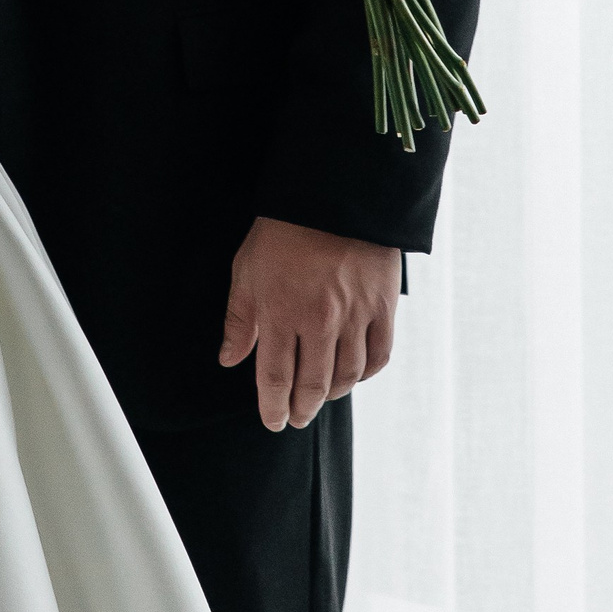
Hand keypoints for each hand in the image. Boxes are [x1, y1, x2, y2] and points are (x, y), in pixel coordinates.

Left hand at [219, 219, 400, 430]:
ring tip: (321, 398)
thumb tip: (229, 358)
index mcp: (280, 312)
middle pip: (312, 385)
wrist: (334, 190)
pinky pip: (379, 355)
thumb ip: (239, 318)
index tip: (273, 420)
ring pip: (345, 375)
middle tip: (296, 418)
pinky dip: (365, 373)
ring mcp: (355, 315)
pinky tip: (354, 375)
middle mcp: (319, 321)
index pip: (275, 378)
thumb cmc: (283, 228)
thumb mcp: (246, 268)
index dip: (272, 407)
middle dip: (301, 409)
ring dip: (331, 395)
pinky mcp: (383, 305)